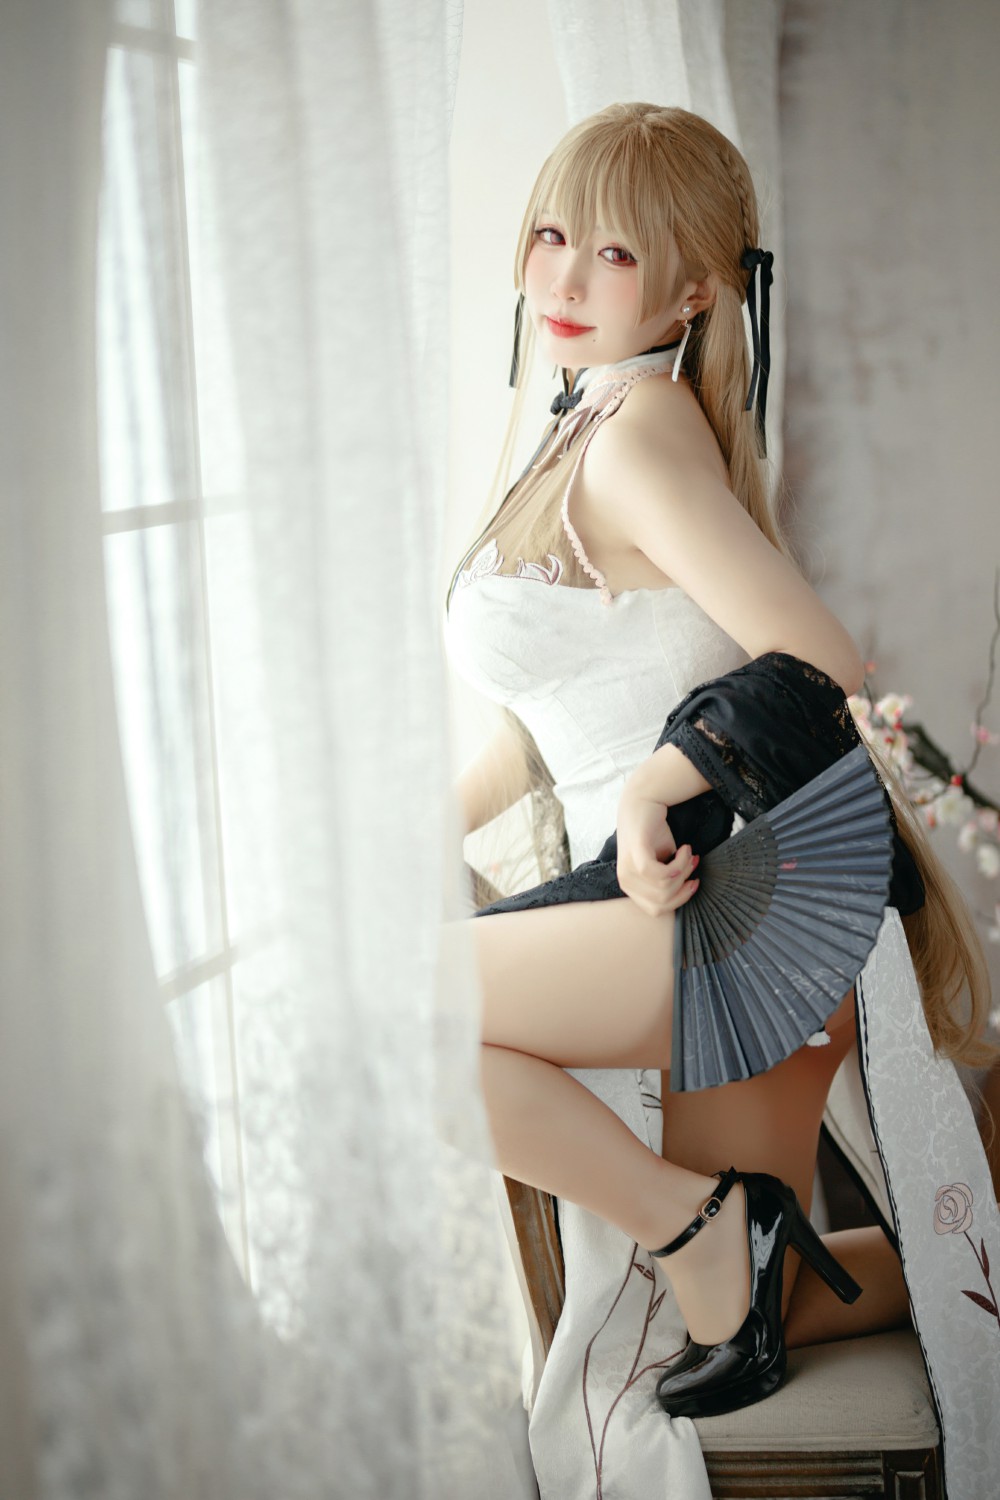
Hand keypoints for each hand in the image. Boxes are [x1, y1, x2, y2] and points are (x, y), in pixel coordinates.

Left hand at [616, 782, 699, 918]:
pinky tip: (684, 848)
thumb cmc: (654, 834)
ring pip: (665, 888)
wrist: (643, 802)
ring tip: (688, 852)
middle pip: (663, 902)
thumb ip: (669, 883)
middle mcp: (625, 880)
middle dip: (684, 885)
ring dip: (685, 870)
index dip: (680, 899)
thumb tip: (687, 894)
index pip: (657, 910)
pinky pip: (661, 874)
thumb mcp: (662, 864)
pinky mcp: (635, 853)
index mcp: (630, 887)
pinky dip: (679, 864)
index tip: (694, 881)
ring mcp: (627, 868)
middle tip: (692, 863)